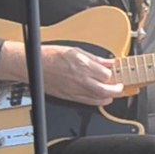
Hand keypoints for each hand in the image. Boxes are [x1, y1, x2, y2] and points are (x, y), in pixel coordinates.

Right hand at [0, 41, 123, 105]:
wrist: (34, 65)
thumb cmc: (51, 56)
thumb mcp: (76, 51)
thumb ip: (95, 59)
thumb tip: (108, 62)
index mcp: (82, 64)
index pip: (106, 74)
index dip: (113, 74)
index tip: (116, 72)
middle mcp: (80, 78)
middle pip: (105, 89)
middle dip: (117, 89)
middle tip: (121, 86)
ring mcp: (75, 89)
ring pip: (98, 98)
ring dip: (109, 96)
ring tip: (114, 93)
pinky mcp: (69, 96)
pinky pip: (88, 102)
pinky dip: (98, 102)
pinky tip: (102, 99)